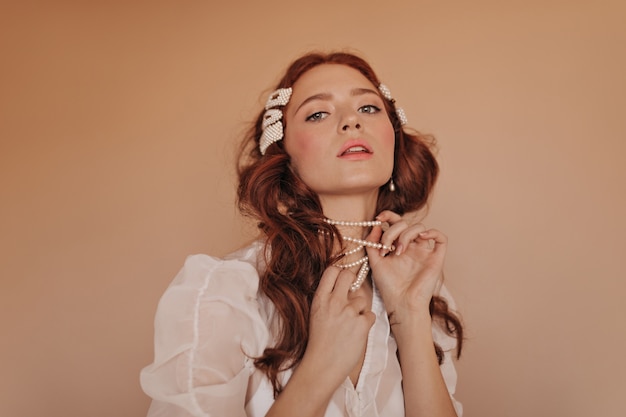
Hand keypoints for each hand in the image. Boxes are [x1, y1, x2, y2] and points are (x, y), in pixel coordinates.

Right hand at [301, 266, 374, 387]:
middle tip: (352, 294)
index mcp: (320, 299)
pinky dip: (366, 324)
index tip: (342, 278)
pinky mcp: (361, 324)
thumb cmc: (319, 343)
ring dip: (360, 310)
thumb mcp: (317, 315)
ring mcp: (348, 312)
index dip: (339, 272)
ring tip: (350, 326)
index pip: (332, 270)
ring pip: (362, 299)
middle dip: (353, 281)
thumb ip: (328, 300)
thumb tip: (344, 288)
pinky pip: (370, 315)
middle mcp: (334, 301)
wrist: (322, 365)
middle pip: (349, 275)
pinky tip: (356, 334)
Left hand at [366, 210, 446, 317]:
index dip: (388, 216)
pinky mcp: (436, 258)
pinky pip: (441, 238)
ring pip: (420, 227)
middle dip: (392, 231)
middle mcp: (411, 247)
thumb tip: (375, 225)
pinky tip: (421, 238)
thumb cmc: (389, 287)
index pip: (395, 223)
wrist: (401, 304)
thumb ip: (372, 243)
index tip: (378, 218)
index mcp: (397, 246)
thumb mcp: (375, 262)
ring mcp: (424, 252)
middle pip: (405, 223)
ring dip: (406, 234)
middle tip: (385, 247)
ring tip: (398, 252)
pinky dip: (433, 232)